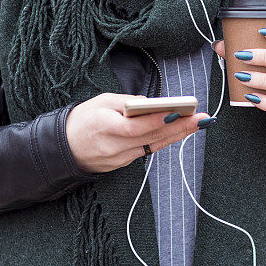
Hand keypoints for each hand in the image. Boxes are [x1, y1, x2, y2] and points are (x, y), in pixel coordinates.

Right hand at [66, 93, 211, 172]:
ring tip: (199, 123)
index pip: (135, 126)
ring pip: (154, 145)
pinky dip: (165, 140)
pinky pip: (148, 150)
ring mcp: (119, 158)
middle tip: (202, 118)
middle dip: (179, 127)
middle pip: (151, 137)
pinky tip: (181, 132)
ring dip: (178, 135)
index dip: (157, 121)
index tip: (177, 113)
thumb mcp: (99, 102)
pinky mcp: (123, 163)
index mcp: (103, 127)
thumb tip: (150, 103)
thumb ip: (125, 102)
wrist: (63, 148)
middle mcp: (113, 146)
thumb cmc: (81, 120)